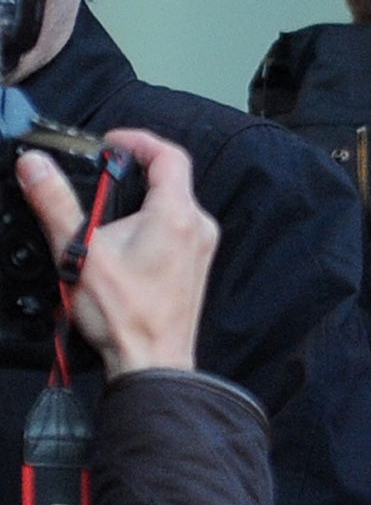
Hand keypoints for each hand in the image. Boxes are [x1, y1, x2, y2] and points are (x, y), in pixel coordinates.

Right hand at [16, 129, 215, 376]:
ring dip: (140, 201)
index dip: (139, 140)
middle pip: (171, 179)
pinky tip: (122, 246)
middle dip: (134, 172)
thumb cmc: (124, 316)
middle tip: (102, 175)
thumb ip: (56, 204)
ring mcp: (200, 248)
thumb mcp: (79, 253)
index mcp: (176, 214)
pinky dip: (150, 225)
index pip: (168, 154)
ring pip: (173, 206)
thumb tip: (36, 167)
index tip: (112, 142)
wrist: (152, 364)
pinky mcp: (194, 267)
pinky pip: (175, 230)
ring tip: (105, 214)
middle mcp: (197, 226)